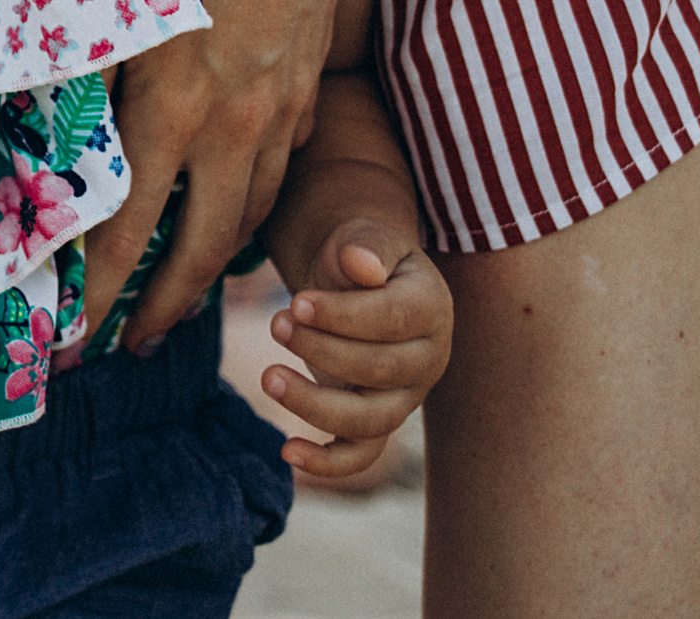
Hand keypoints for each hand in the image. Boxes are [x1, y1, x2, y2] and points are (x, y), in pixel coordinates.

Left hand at [78, 0, 339, 349]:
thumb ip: (75, 55)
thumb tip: (25, 114)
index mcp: (167, 97)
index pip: (122, 230)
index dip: (92, 295)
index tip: (65, 342)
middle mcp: (230, 115)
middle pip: (197, 248)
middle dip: (157, 311)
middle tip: (120, 350)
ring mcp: (279, 100)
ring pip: (248, 215)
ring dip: (211, 268)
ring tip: (175, 302)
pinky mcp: (305, 76)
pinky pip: (279, 168)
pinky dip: (252, 209)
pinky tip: (232, 217)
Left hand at [258, 217, 451, 479]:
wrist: (356, 280)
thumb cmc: (357, 255)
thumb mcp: (364, 236)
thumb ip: (364, 246)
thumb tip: (359, 264)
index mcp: (431, 307)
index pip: (395, 320)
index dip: (344, 316)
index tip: (296, 301)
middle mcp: (427, 358)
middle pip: (380, 369)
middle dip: (321, 350)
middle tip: (276, 323)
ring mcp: (404, 396)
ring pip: (370, 419)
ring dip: (315, 403)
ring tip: (268, 374)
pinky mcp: (376, 420)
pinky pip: (361, 455)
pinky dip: (327, 463)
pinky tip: (287, 452)